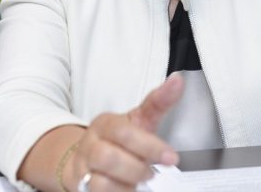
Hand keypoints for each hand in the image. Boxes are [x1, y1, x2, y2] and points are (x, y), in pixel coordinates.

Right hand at [66, 73, 183, 191]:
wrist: (87, 161)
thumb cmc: (120, 140)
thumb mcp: (139, 120)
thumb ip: (158, 102)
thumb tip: (178, 80)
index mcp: (105, 124)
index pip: (124, 132)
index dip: (150, 147)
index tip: (172, 158)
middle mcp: (91, 144)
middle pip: (109, 157)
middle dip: (137, 168)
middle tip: (153, 172)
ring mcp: (83, 167)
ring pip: (101, 180)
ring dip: (127, 183)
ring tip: (140, 179)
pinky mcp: (81, 186)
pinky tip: (126, 188)